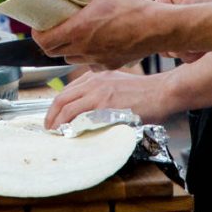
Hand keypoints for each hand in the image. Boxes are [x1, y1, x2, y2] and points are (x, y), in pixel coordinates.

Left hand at [32, 0, 161, 68]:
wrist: (159, 28)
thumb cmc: (135, 8)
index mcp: (79, 30)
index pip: (44, 41)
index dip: (37, 34)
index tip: (39, 25)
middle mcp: (84, 49)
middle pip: (54, 52)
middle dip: (50, 41)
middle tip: (53, 28)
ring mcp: (97, 59)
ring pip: (71, 59)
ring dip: (67, 49)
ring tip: (72, 34)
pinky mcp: (109, 65)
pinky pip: (89, 64)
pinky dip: (86, 56)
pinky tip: (92, 44)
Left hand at [44, 69, 171, 128]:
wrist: (161, 92)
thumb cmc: (143, 92)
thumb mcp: (115, 84)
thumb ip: (99, 92)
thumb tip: (85, 110)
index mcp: (94, 76)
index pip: (66, 91)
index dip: (55, 107)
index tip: (53, 119)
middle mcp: (93, 81)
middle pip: (61, 98)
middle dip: (51, 116)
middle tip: (49, 129)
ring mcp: (98, 92)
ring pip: (67, 107)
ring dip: (57, 123)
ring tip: (56, 134)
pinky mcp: (105, 105)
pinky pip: (81, 117)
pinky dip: (71, 126)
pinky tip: (70, 134)